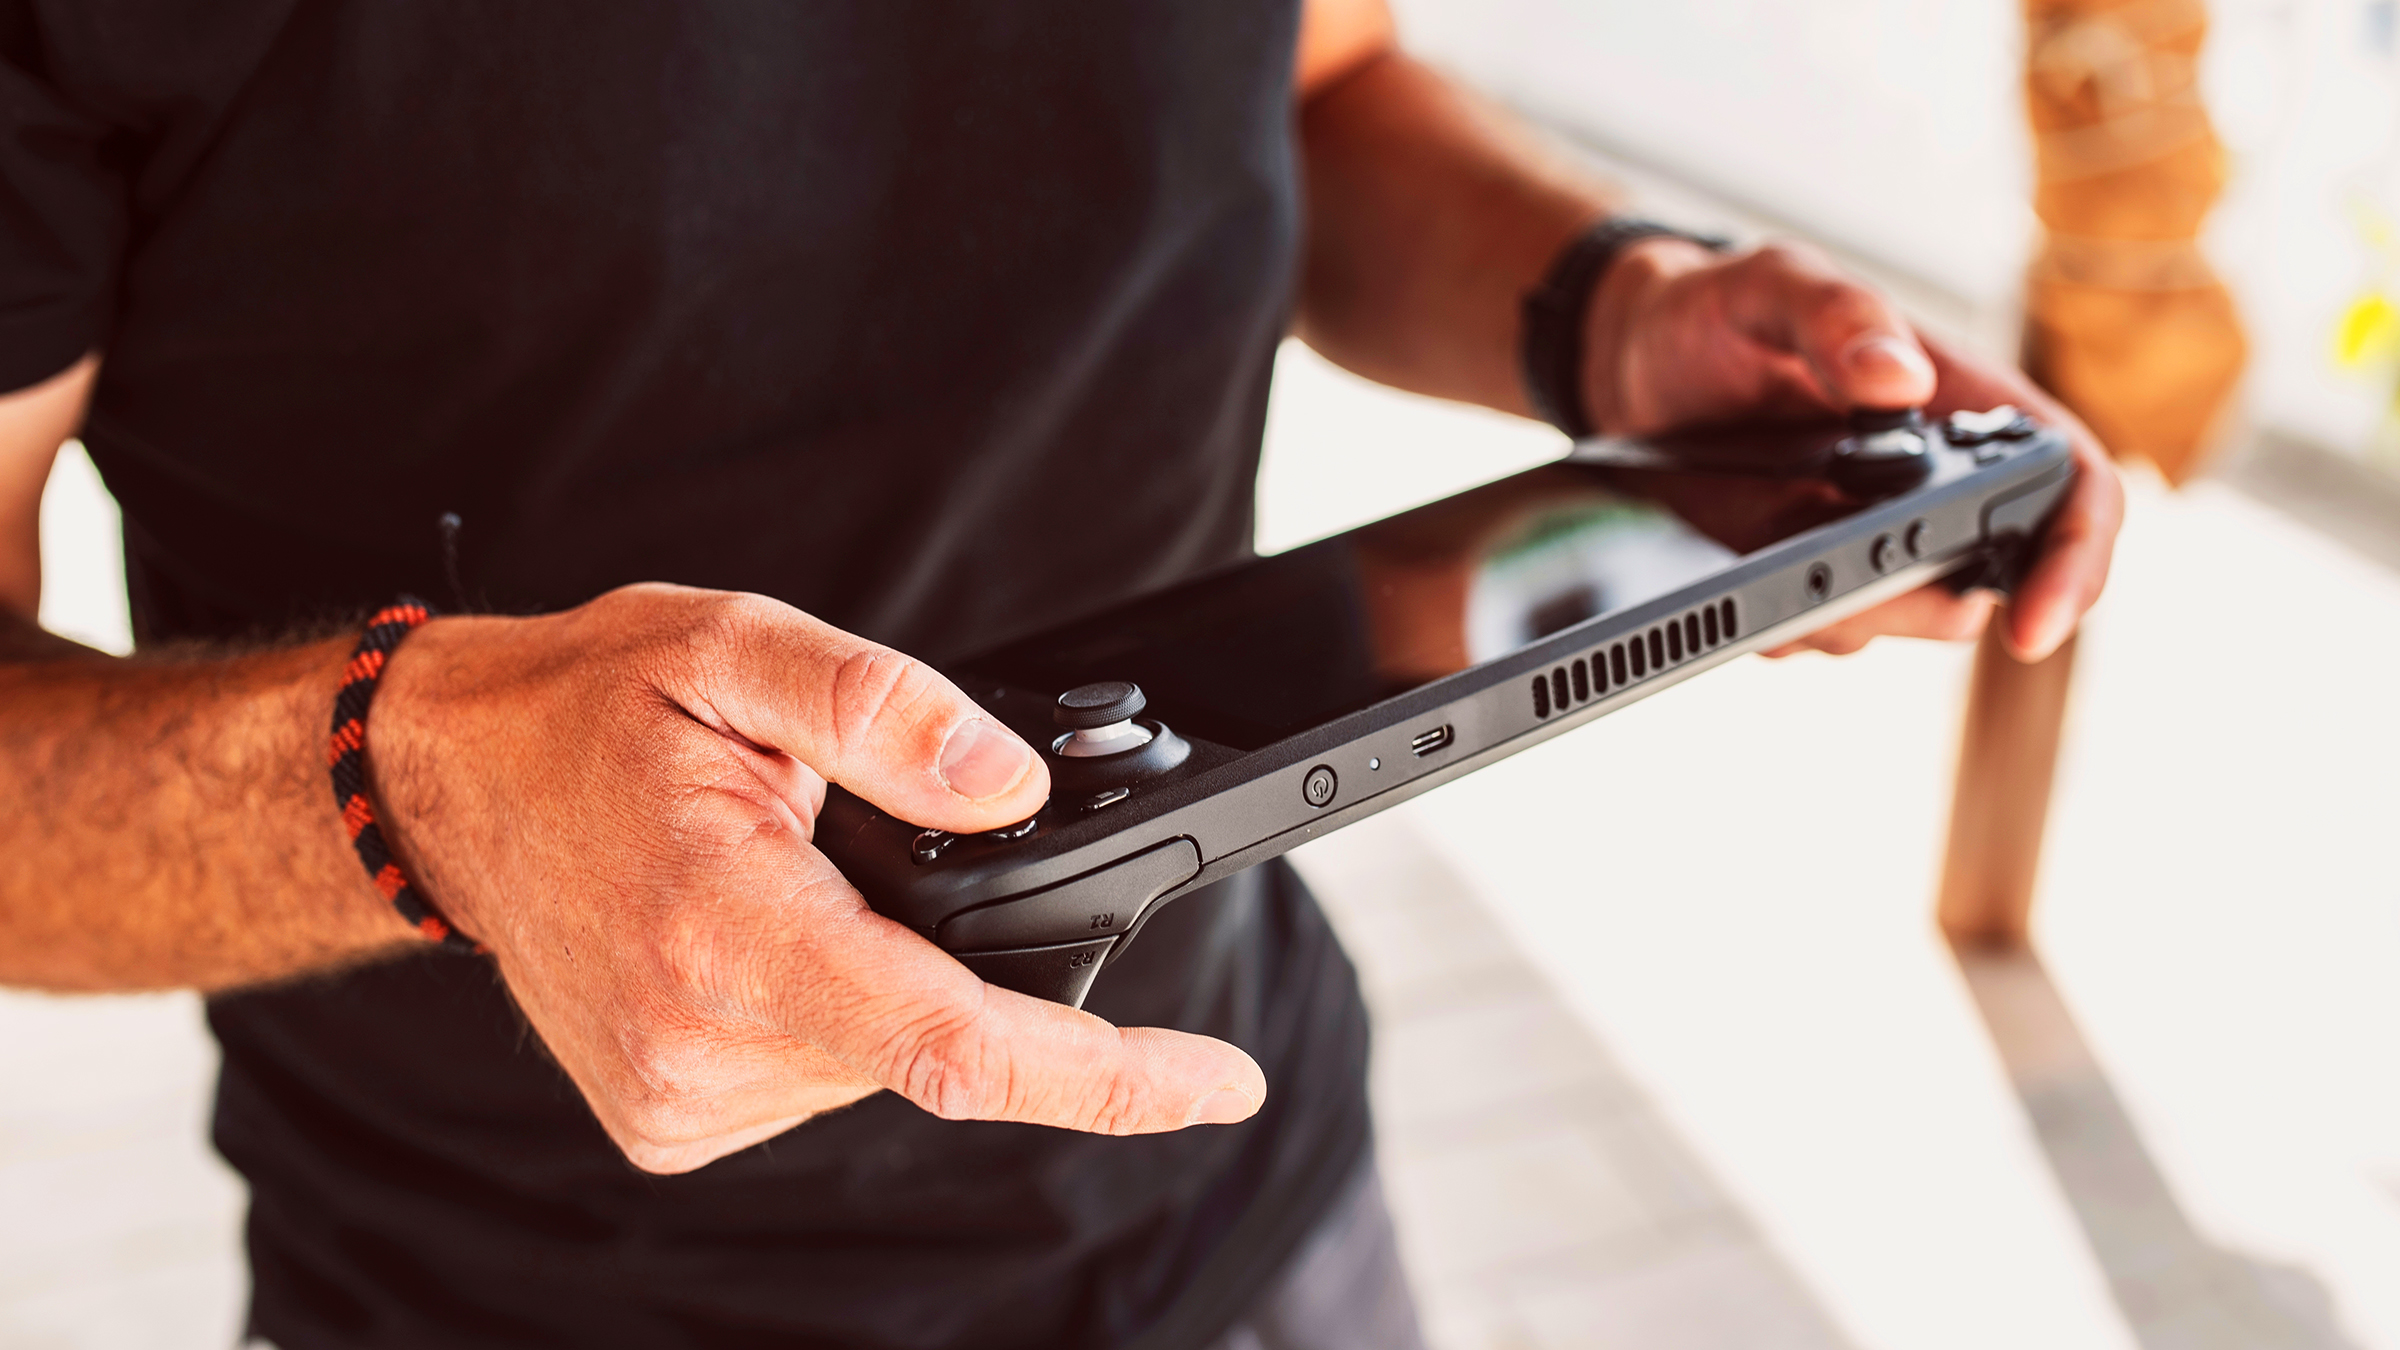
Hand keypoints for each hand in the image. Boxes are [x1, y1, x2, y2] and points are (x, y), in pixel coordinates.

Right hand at [367, 583, 1265, 1173]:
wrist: (450, 787)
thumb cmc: (587, 711)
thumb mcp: (736, 649)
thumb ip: (887, 711)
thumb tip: (1015, 785)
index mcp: (723, 932)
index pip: (956, 1044)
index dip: (1109, 1078)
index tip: (1221, 1083)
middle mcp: (698, 1044)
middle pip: (936, 1040)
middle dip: (964, 953)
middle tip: (866, 842)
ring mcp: (680, 1099)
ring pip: (883, 1058)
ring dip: (889, 970)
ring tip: (791, 871)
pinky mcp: (672, 1119)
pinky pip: (823, 1070)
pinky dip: (839, 1002)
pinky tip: (772, 930)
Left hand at [1581, 238, 2122, 660]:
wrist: (1631, 354)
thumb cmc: (1722, 309)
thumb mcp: (1774, 285)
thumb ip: (1839, 317)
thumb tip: (1901, 382)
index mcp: (1963, 404)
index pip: (2070, 483)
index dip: (2075, 559)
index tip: (2032, 625)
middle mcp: (1934, 481)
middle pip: (1986, 581)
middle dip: (1919, 608)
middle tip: (1836, 587)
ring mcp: (1871, 537)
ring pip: (1895, 620)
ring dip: (1837, 614)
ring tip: (1762, 543)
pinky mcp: (1807, 572)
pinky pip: (1815, 628)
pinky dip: (1775, 618)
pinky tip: (1727, 566)